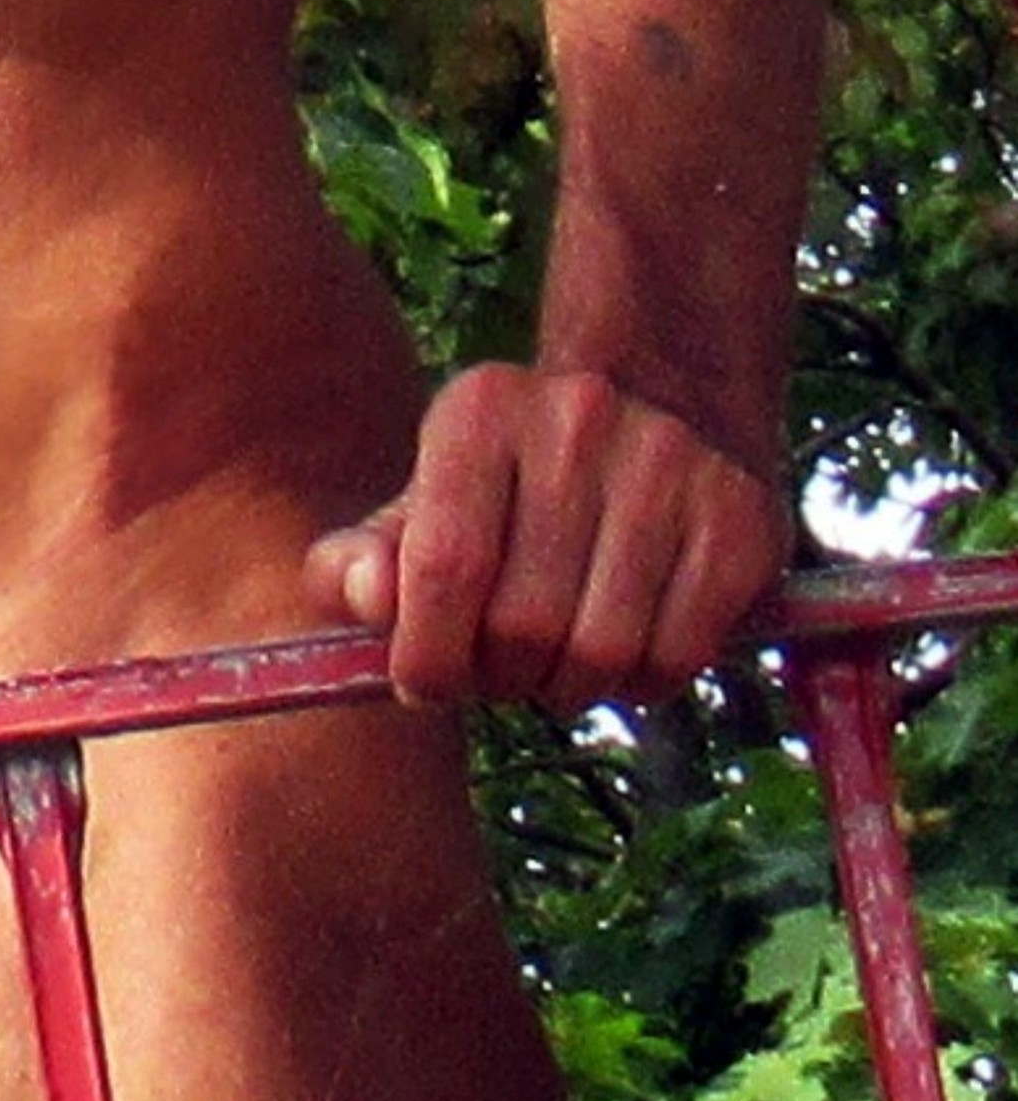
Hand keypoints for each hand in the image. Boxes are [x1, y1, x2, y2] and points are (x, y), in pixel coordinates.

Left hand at [306, 360, 786, 710]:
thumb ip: (359, 564)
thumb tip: (369, 601)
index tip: (425, 685)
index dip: (429, 652)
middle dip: (500, 677)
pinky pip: (678, 657)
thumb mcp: (417, 508)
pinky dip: (639, 684)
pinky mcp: (741, 520)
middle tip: (500, 671)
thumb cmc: (507, 492)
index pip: (445, 564)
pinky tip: (622, 654)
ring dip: (569, 689)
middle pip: (524, 621)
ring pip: (604, 651)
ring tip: (555, 665)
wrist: (658, 416)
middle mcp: (578, 419)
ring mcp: (671, 465)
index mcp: (479, 411)